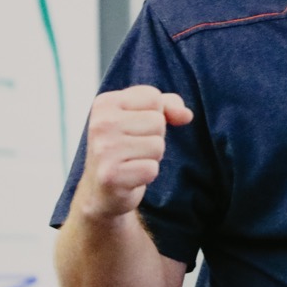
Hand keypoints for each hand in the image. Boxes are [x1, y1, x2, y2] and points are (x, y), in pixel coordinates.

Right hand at [74, 85, 193, 220]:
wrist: (101, 188)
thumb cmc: (126, 144)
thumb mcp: (142, 115)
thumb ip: (168, 105)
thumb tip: (186, 115)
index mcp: (104, 103)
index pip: (154, 98)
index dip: (154, 114)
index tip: (134, 126)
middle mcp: (101, 124)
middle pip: (158, 122)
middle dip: (153, 136)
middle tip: (133, 147)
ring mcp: (104, 150)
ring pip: (157, 145)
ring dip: (151, 156)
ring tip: (131, 160)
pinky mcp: (111, 176)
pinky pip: (152, 169)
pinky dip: (146, 174)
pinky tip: (129, 175)